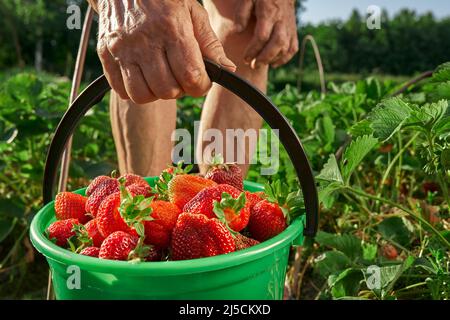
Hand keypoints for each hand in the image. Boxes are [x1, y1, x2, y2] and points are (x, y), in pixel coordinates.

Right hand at [96, 0, 235, 103]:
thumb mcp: (193, 12)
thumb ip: (210, 44)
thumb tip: (227, 70)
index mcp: (172, 28)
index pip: (190, 76)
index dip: (201, 86)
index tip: (202, 80)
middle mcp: (145, 40)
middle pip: (167, 90)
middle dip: (180, 90)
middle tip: (182, 77)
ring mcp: (122, 48)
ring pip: (142, 95)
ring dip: (157, 93)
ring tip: (162, 78)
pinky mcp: (106, 54)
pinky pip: (121, 90)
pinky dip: (134, 90)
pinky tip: (144, 76)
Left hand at [234, 0, 297, 67]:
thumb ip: (242, 14)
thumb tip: (237, 31)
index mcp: (269, 12)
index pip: (262, 36)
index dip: (253, 50)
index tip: (245, 58)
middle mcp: (281, 21)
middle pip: (277, 44)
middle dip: (264, 58)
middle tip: (253, 65)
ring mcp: (289, 27)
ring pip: (286, 48)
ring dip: (273, 59)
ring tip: (260, 64)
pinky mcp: (293, 31)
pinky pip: (293, 48)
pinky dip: (285, 58)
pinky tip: (273, 63)